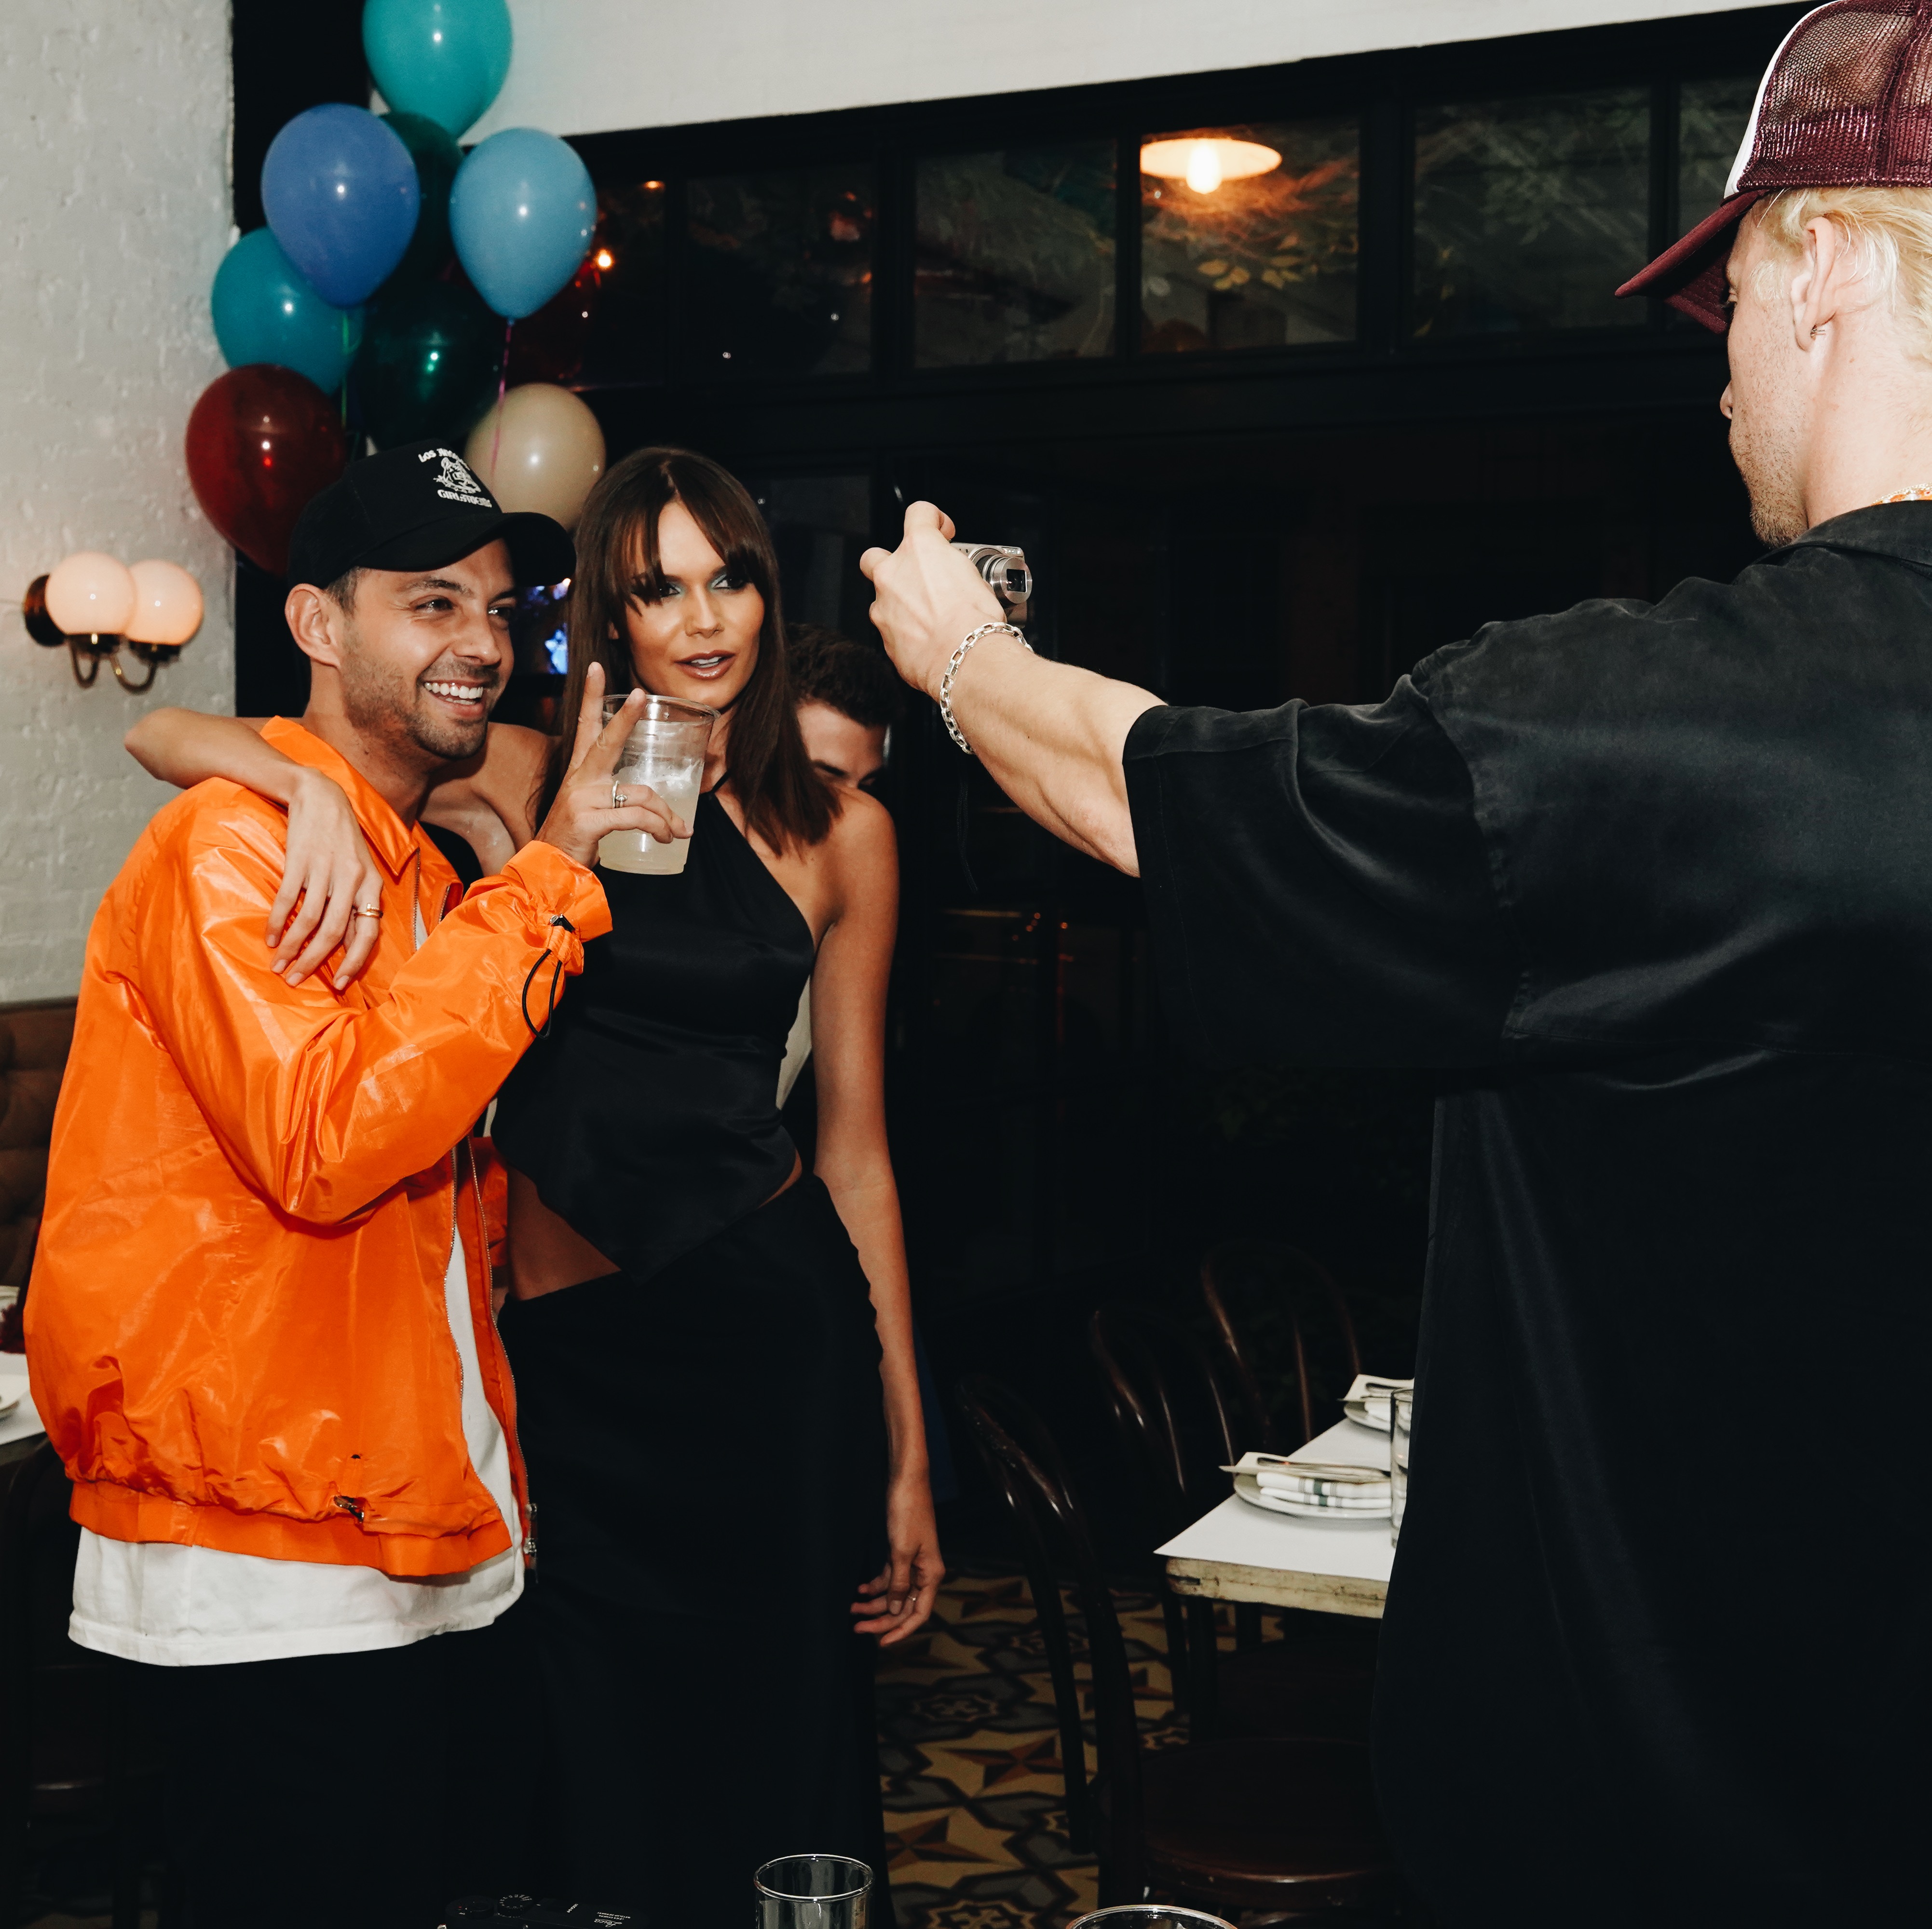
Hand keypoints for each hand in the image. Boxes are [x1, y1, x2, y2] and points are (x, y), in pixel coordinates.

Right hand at [269, 768, 383, 990]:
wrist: (321, 796)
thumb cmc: (342, 840)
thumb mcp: (360, 870)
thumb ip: (357, 905)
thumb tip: (351, 945)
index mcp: (372, 885)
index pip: (368, 933)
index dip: (354, 962)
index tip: (339, 985)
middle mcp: (353, 879)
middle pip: (335, 933)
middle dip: (314, 962)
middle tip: (296, 980)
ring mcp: (326, 869)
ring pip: (310, 921)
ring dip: (292, 948)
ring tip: (278, 965)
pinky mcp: (300, 860)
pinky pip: (288, 899)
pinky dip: (278, 923)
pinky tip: (270, 938)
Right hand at [535, 663, 691, 867]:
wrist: (549, 872)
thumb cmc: (575, 842)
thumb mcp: (594, 813)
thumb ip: (619, 801)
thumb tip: (660, 807)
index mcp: (578, 774)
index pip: (584, 728)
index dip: (590, 697)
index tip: (595, 668)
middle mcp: (578, 780)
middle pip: (606, 741)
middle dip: (625, 716)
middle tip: (640, 693)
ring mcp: (582, 799)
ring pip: (641, 794)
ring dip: (666, 815)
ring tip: (677, 831)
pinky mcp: (589, 820)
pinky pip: (637, 817)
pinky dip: (658, 828)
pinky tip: (665, 838)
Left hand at [851, 1467, 944, 1646]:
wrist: (906, 1481)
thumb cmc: (908, 1512)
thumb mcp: (900, 1551)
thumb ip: (898, 1583)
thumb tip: (896, 1609)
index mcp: (931, 1574)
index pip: (919, 1614)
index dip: (901, 1631)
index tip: (882, 1643)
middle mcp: (924, 1572)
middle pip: (903, 1607)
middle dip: (881, 1619)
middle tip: (857, 1628)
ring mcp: (912, 1563)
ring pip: (893, 1593)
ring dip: (873, 1603)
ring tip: (852, 1609)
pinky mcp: (900, 1553)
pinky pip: (888, 1577)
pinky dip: (874, 1585)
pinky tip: (858, 1590)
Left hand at [860, 502, 1001, 700]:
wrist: (965, 660)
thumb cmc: (974, 620)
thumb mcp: (974, 578)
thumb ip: (952, 569)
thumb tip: (953, 576)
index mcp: (919, 549)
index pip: (918, 513)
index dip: (932, 519)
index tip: (941, 531)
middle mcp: (893, 574)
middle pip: (875, 556)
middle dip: (891, 563)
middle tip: (915, 576)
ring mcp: (883, 607)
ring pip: (882, 599)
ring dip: (900, 605)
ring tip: (928, 618)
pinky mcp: (884, 638)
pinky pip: (891, 630)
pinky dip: (906, 633)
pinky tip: (928, 639)